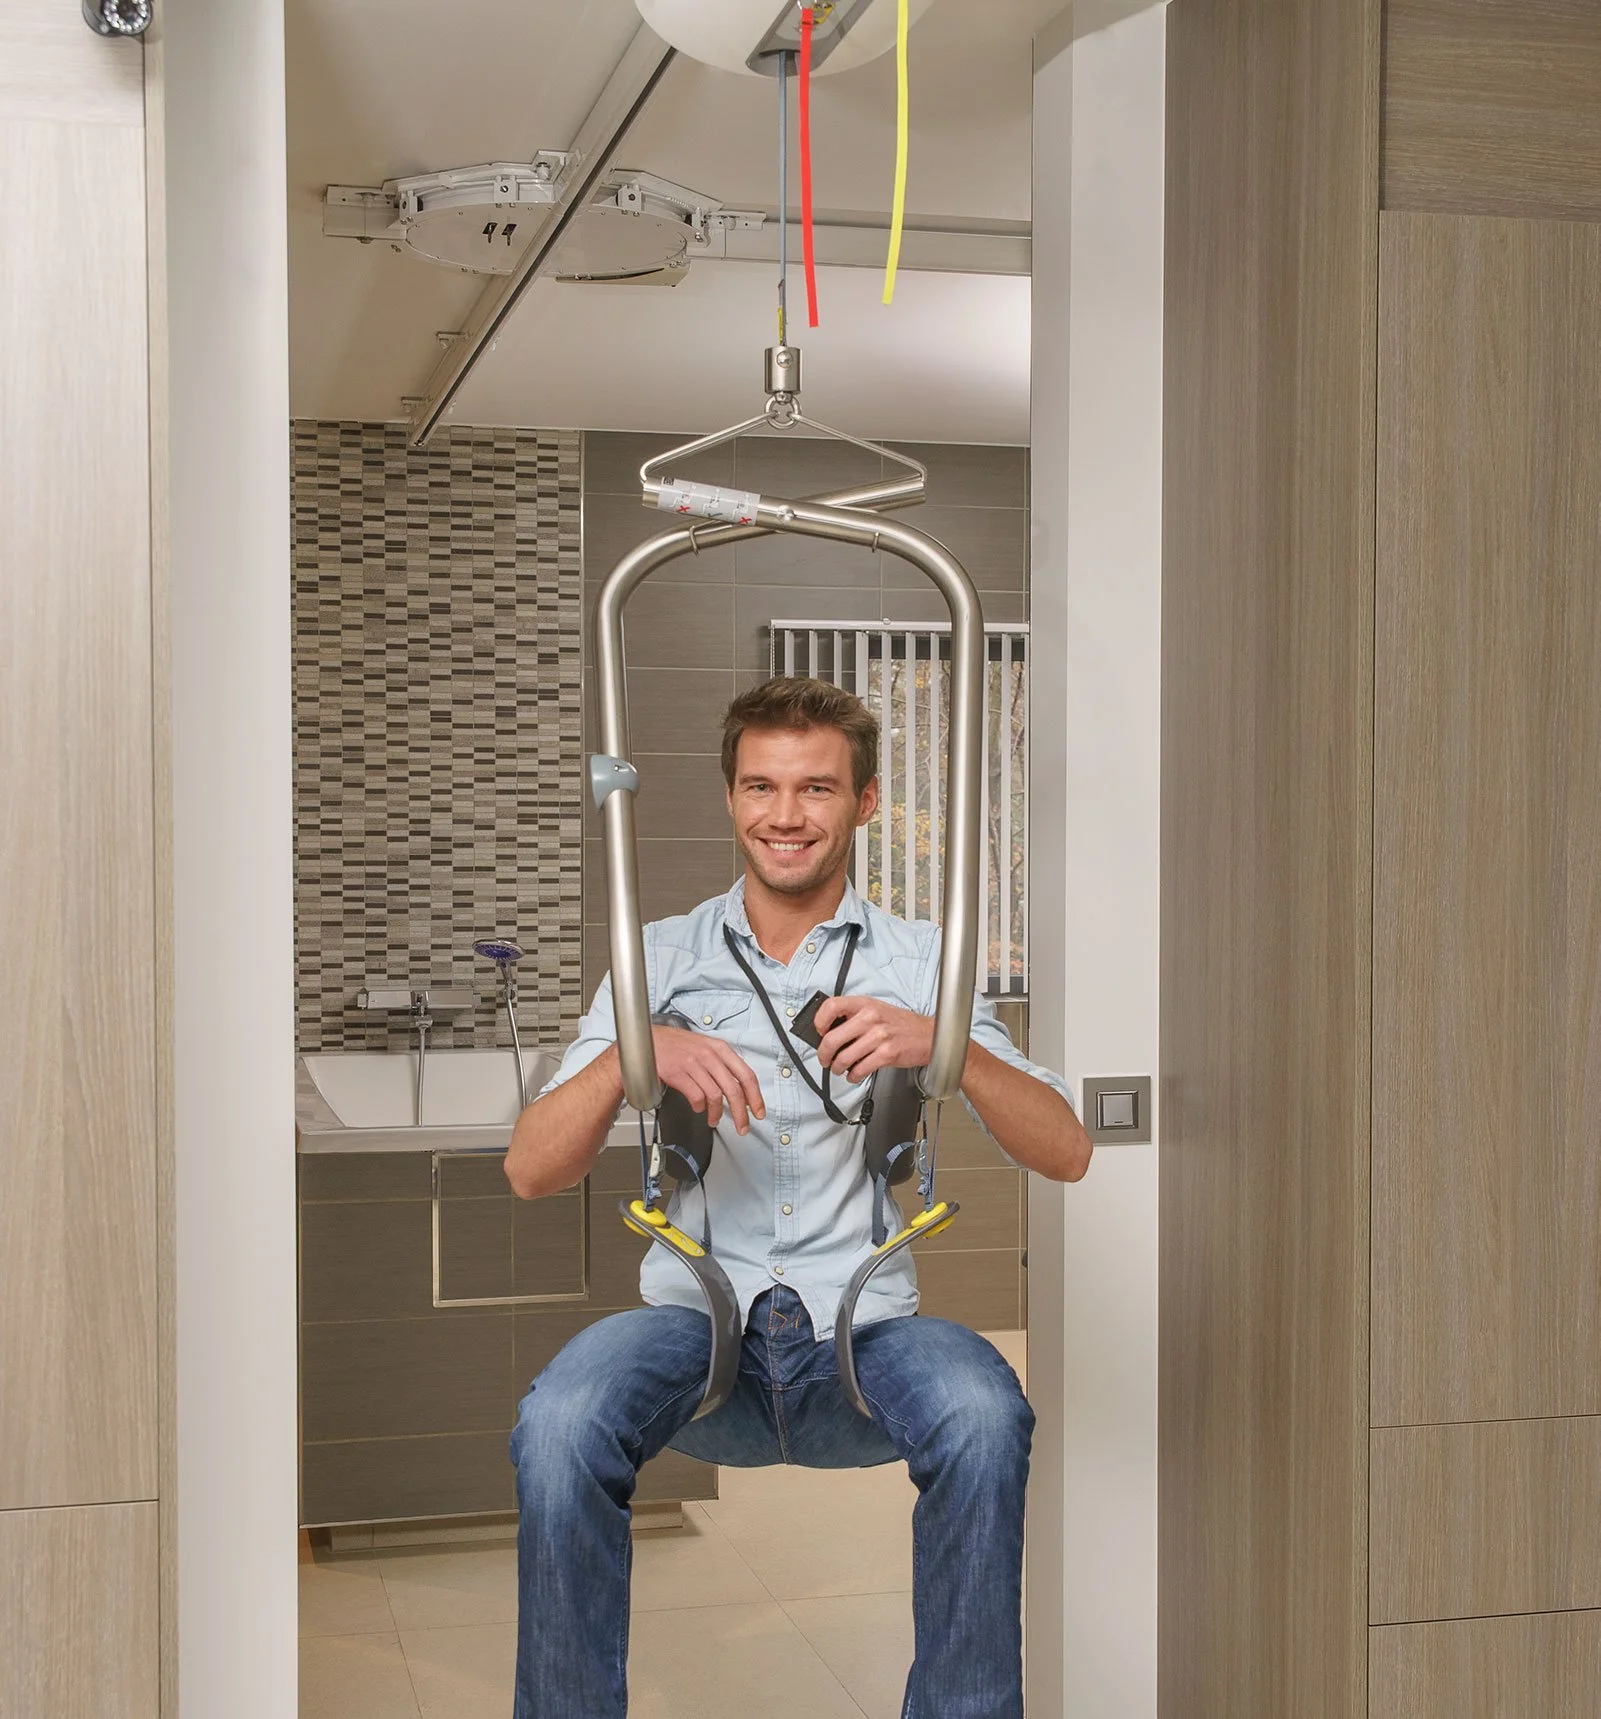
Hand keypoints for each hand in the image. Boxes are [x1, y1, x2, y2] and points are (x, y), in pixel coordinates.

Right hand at [651, 1025, 765, 1133]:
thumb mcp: (705, 1047)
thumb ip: (722, 1065)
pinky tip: (698, 1107)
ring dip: (716, 1113)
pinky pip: (696, 1096)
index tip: (758, 1112)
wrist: (647, 1040)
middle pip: (733, 1089)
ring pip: (715, 1096)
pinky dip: (699, 1107)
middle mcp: (709, 1055)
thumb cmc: (676, 1045)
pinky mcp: (678, 1073)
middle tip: (743, 1126)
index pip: (746, 1075)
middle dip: (740, 1113)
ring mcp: (693, 1063)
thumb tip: (739, 1089)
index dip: (755, 1097)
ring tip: (714, 1120)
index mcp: (720, 1048)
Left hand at [813, 996, 935, 1083]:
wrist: (927, 1034)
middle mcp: (870, 1018)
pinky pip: (859, 1069)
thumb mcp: (875, 1009)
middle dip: (823, 1054)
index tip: (819, 1032)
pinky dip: (852, 1076)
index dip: (819, 1021)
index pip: (831, 1006)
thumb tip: (829, 1031)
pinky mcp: (886, 1054)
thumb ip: (853, 1016)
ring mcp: (878, 1036)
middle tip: (824, 1059)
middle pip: (831, 1039)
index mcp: (864, 1004)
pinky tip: (854, 1074)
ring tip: (839, 1068)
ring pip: (843, 1058)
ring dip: (837, 1068)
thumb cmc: (900, 1023)